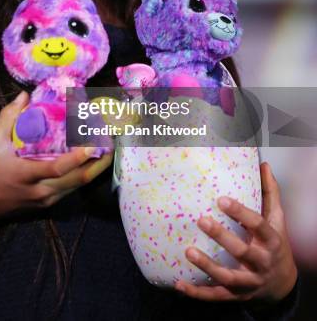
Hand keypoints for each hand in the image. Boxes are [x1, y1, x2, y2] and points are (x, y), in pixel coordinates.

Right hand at [0, 91, 113, 221]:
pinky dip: (85, 173)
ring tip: (108, 148)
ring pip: (79, 185)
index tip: (93, 144)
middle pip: (78, 179)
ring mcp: (48, 199)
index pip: (57, 169)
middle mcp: (41, 190)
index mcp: (27, 174)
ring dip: (96, 167)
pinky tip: (93, 160)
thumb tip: (24, 95)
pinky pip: (73, 188)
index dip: (77, 158)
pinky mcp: (50, 203)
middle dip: (99, 162)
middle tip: (112, 142)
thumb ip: (8, 117)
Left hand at [174, 162, 297, 304]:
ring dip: (207, 266)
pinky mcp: (236, 295)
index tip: (221, 199)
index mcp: (270, 241)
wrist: (282, 285)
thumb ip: (269, 192)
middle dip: (221, 237)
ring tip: (188, 251)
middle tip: (201, 220)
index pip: (257, 225)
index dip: (240, 213)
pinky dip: (197, 293)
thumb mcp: (277, 220)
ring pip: (227, 277)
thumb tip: (264, 164)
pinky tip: (179, 285)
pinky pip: (216, 296)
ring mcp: (249, 282)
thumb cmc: (275, 244)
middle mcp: (261, 263)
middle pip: (242, 251)